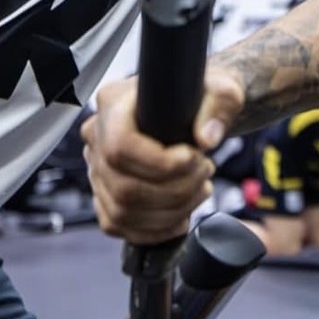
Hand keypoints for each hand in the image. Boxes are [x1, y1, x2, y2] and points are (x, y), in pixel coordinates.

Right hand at [81, 76, 214, 243]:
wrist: (197, 107)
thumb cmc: (204, 94)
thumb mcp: (222, 88)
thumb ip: (219, 105)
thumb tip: (206, 138)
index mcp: (113, 102)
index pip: (120, 146)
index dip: (159, 163)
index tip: (193, 158)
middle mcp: (97, 135)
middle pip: (123, 186)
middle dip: (174, 190)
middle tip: (205, 173)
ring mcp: (97, 167)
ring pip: (122, 211)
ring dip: (170, 211)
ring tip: (200, 189)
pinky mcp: (105, 193)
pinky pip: (119, 225)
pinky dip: (155, 229)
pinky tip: (182, 216)